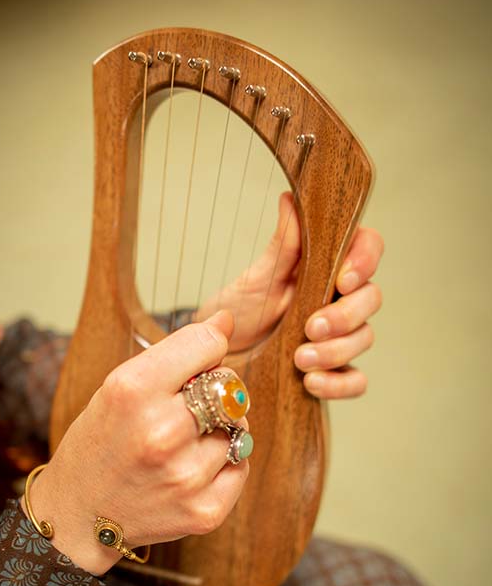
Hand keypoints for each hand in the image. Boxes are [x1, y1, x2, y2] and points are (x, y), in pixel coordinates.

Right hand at [23, 311, 248, 575]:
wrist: (80, 513)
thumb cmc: (102, 441)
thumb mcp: (120, 386)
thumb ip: (176, 352)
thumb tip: (227, 320)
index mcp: (133, 391)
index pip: (207, 344)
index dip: (205, 350)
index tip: (195, 363)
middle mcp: (161, 433)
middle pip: (230, 385)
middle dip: (216, 390)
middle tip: (187, 407)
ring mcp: (185, 477)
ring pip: (240, 427)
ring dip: (221, 429)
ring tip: (184, 443)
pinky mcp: (204, 512)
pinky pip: (242, 465)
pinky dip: (226, 463)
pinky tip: (193, 467)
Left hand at [196, 193, 383, 398]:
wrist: (215, 354)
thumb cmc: (239, 310)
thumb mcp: (255, 279)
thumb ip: (282, 247)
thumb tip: (291, 201)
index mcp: (326, 266)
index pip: (367, 248)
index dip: (365, 261)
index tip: (342, 279)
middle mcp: (338, 299)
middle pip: (371, 299)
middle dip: (345, 316)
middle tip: (311, 328)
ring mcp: (339, 336)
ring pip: (364, 338)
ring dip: (336, 351)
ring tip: (299, 359)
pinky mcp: (333, 370)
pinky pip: (355, 380)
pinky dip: (339, 384)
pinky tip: (312, 383)